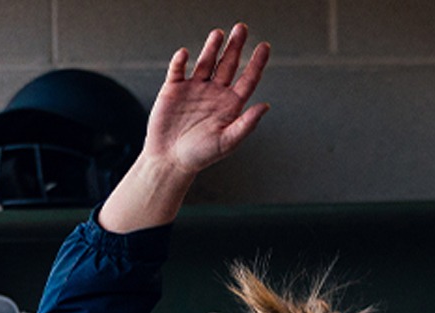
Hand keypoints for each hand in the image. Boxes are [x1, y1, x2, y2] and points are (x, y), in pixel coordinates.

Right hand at [143, 24, 271, 173]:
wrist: (169, 161)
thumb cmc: (200, 156)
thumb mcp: (227, 142)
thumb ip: (246, 124)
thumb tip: (265, 106)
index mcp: (230, 104)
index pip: (248, 79)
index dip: (257, 63)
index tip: (265, 47)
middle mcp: (214, 93)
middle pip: (228, 64)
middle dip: (235, 46)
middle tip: (242, 28)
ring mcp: (194, 88)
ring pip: (206, 62)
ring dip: (212, 48)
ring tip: (218, 34)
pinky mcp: (174, 89)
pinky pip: (178, 70)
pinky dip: (181, 61)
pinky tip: (185, 54)